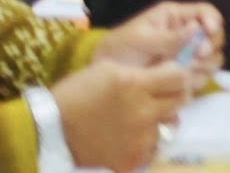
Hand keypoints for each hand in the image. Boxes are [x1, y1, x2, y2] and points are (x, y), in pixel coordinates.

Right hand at [52, 60, 192, 171]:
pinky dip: (146, 143)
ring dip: (159, 120)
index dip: (176, 74)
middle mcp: (143, 113)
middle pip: (180, 100)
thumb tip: (166, 71)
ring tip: (140, 118)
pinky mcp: (131, 160)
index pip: (180, 77)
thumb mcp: (109, 69)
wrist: (49, 130)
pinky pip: (153, 149)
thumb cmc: (77, 93)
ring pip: (169, 126)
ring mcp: (139, 139)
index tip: (168, 76)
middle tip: (158, 95)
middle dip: (173, 94)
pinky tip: (131, 137)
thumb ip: (141, 72)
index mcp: (136, 85)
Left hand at [96, 1, 223, 76]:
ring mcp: (186, 56)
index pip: (205, 12)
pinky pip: (202, 76)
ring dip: (205, 65)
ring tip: (187, 72)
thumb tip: (196, 29)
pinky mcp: (184, 75)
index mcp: (174, 18)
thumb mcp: (140, 40)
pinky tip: (184, 84)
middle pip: (215, 35)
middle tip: (197, 57)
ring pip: (212, 57)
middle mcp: (185, 34)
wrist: (101, 81)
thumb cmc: (118, 52)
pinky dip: (198, 80)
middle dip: (210, 46)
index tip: (210, 32)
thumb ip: (168, 37)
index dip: (213, 20)